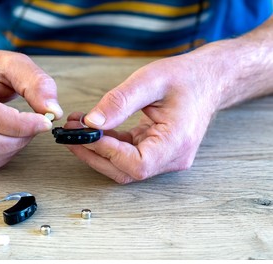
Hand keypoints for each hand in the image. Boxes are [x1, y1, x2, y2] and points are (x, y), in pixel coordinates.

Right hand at [0, 50, 62, 172]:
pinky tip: (6, 140)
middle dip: (17, 139)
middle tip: (33, 128)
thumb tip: (53, 111)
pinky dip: (1, 157)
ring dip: (10, 149)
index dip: (21, 124)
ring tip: (20, 132)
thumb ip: (37, 84)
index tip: (44, 123)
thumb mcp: (15, 65)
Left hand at [65, 53, 221, 183]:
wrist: (208, 79)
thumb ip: (119, 102)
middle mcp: (172, 157)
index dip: (105, 151)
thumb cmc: (186, 78)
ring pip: (123, 166)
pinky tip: (93, 129)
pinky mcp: (157, 151)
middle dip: (94, 154)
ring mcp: (165, 157)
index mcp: (176, 143)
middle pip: (125, 171)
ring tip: (76, 130)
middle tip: (70, 136)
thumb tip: (91, 122)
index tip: (82, 134)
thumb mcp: (150, 81)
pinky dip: (108, 144)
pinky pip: (128, 155)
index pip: (136, 164)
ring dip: (97, 149)